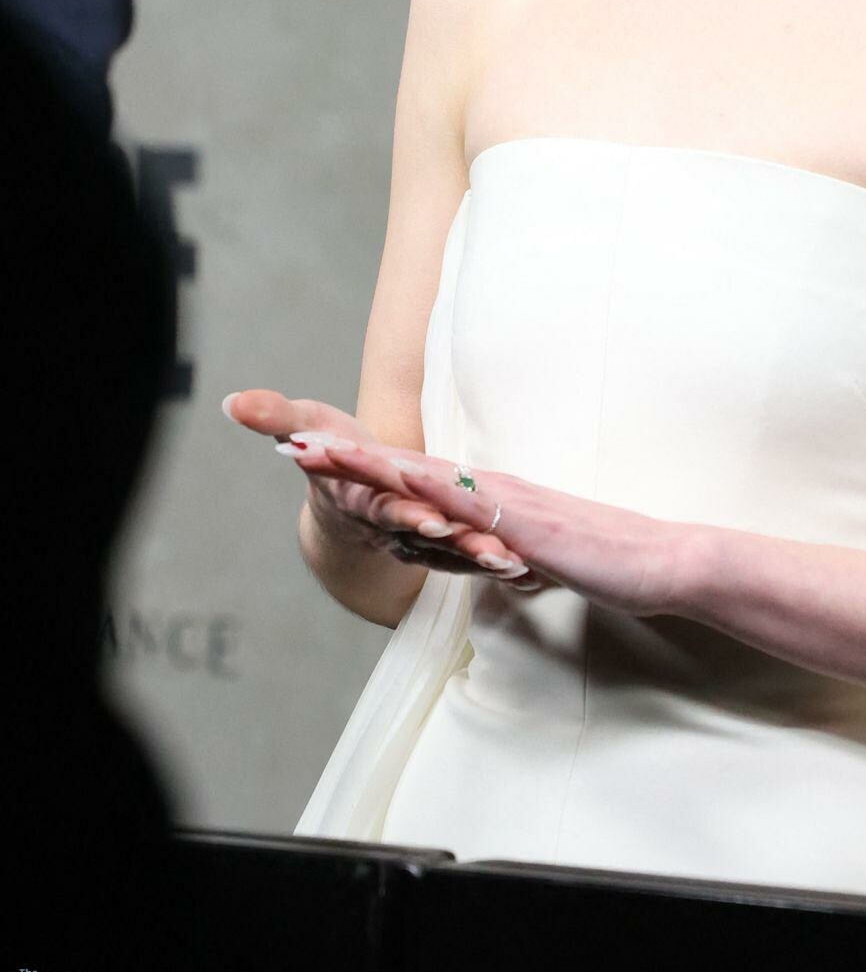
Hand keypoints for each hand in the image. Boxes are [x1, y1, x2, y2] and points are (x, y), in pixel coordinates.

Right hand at [224, 386, 532, 580]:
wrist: (344, 497)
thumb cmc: (328, 451)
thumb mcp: (303, 426)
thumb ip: (274, 415)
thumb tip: (231, 401)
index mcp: (359, 495)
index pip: (381, 506)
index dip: (402, 514)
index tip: (427, 518)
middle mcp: (388, 523)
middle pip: (423, 538)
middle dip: (454, 545)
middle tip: (487, 550)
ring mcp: (414, 539)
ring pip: (450, 555)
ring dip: (482, 562)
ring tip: (515, 565)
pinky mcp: (439, 544)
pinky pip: (467, 559)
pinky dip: (493, 564)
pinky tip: (528, 570)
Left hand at [288, 436, 690, 617]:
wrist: (659, 561)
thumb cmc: (607, 563)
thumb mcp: (541, 565)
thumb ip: (508, 561)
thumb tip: (491, 568)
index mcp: (490, 499)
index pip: (413, 479)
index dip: (363, 465)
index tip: (314, 453)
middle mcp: (490, 489)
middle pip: (402, 466)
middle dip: (345, 454)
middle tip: (287, 439)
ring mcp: (505, 500)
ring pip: (420, 476)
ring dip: (364, 463)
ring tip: (311, 452)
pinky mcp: (523, 519)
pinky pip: (464, 502)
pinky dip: (421, 487)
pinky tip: (388, 477)